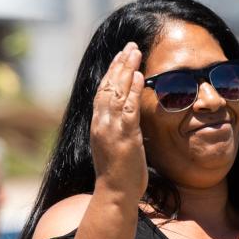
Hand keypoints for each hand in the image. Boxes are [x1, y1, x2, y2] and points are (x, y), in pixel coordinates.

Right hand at [90, 42, 147, 201]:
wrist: (116, 192)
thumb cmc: (120, 173)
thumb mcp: (118, 145)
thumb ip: (123, 129)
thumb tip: (131, 117)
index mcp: (98, 124)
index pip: (103, 92)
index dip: (111, 72)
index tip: (121, 57)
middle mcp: (101, 123)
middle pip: (108, 86)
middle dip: (119, 64)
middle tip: (129, 46)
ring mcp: (111, 128)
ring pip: (116, 91)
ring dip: (126, 69)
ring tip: (135, 52)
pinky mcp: (124, 136)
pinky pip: (128, 107)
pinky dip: (132, 90)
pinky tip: (140, 76)